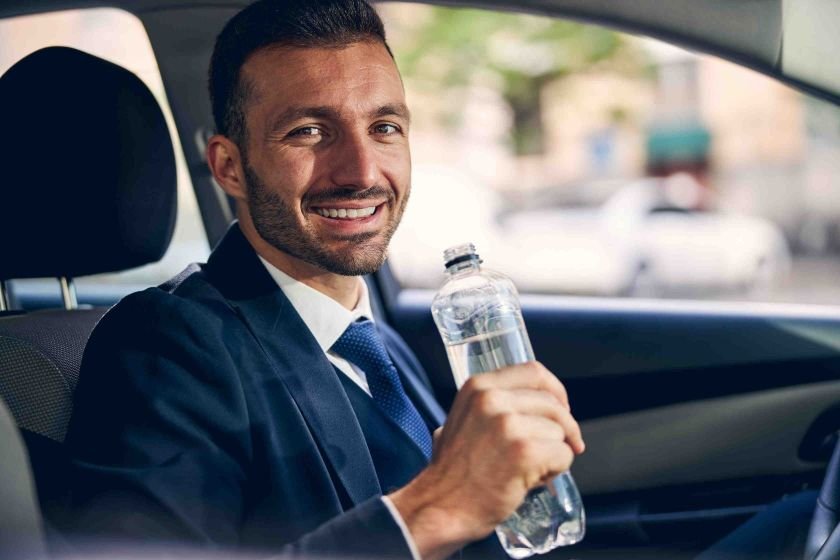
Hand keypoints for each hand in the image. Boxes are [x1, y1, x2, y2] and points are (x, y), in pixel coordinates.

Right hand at [389, 362, 583, 559]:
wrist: (441, 506)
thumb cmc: (452, 472)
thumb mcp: (461, 419)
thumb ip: (489, 406)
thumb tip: (526, 404)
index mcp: (479, 386)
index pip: (534, 372)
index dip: (555, 390)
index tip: (561, 408)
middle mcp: (492, 399)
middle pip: (552, 403)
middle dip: (565, 427)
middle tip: (564, 445)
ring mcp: (508, 424)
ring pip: (560, 431)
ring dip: (556, 451)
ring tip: (533, 468)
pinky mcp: (524, 452)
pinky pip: (563, 455)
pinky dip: (556, 470)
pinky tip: (534, 479)